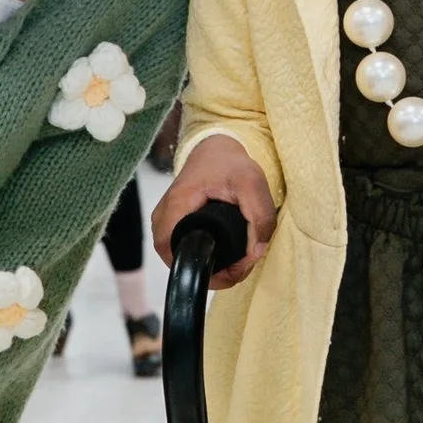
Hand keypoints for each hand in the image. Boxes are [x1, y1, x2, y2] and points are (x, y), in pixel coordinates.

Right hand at [153, 137, 277, 290]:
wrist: (214, 151)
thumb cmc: (228, 164)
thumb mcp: (252, 182)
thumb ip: (259, 217)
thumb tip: (255, 251)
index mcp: (177, 206)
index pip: (180, 254)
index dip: (210, 269)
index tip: (236, 267)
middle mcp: (163, 218)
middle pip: (182, 262)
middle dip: (216, 272)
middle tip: (244, 264)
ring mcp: (164, 223)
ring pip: (184, 259)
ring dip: (214, 267)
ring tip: (240, 257)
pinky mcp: (172, 226)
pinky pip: (185, 251)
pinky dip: (208, 257)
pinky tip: (229, 253)